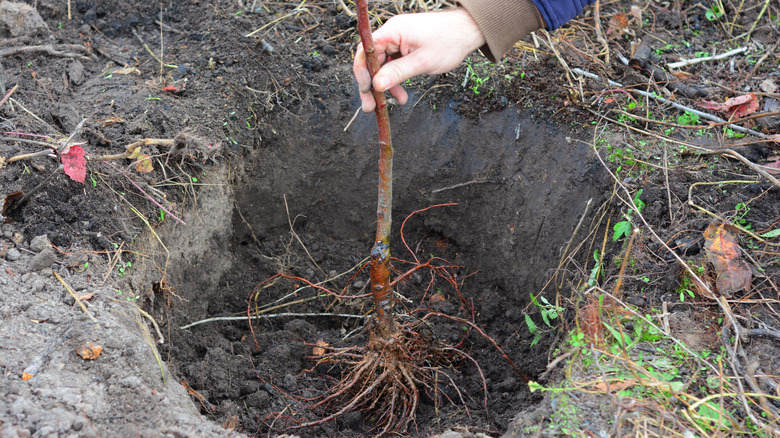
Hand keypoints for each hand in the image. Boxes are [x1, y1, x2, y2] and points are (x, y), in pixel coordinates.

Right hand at [353, 8, 485, 111]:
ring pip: (382, 66)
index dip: (362, 72)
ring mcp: (397, 40)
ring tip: (391, 103)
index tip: (366, 91)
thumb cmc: (449, 41)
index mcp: (393, 31)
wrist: (466, 31)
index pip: (366, 51)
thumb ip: (398, 73)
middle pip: (371, 60)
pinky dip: (395, 80)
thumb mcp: (423, 62)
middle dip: (371, 85)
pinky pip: (392, 65)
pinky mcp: (403, 47)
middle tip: (371, 107)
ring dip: (385, 85)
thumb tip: (376, 85)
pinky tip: (401, 95)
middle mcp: (391, 33)